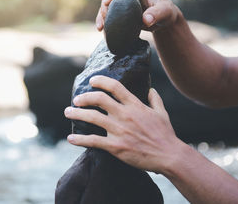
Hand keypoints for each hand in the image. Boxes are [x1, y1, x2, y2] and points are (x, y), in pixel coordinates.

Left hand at [64, 75, 182, 172]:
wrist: (169, 156)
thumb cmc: (166, 135)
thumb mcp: (162, 113)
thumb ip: (155, 100)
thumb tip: (150, 90)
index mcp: (135, 105)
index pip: (115, 87)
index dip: (101, 81)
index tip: (92, 80)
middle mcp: (125, 115)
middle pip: (99, 99)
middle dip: (84, 97)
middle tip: (76, 99)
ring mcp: (119, 130)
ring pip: (92, 118)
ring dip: (77, 114)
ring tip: (68, 113)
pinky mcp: (116, 146)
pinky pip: (93, 141)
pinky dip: (80, 140)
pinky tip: (71, 139)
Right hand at [96, 0, 181, 31]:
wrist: (165, 20)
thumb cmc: (166, 12)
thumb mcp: (165, 12)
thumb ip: (157, 14)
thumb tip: (145, 20)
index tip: (106, 3)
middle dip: (104, 7)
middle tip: (103, 20)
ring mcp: (123, 2)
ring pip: (107, 6)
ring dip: (101, 16)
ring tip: (100, 28)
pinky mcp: (121, 11)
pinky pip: (110, 15)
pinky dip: (105, 22)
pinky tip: (101, 30)